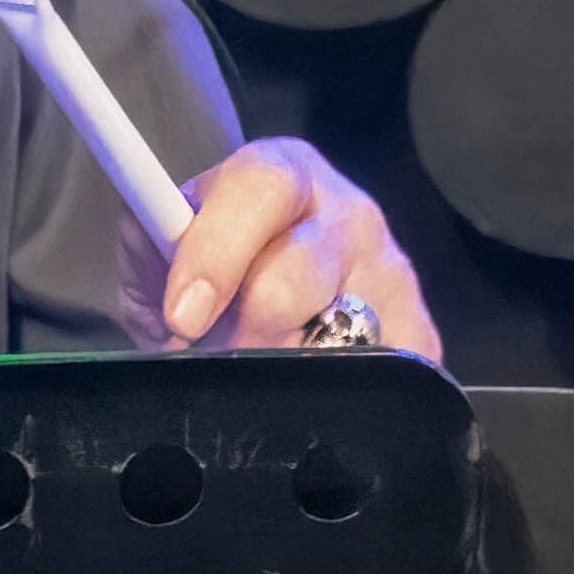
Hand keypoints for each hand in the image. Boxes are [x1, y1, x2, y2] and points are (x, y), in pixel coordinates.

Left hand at [138, 140, 440, 361]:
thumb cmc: (204, 268)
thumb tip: (165, 273)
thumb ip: (152, 248)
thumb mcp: (158, 251)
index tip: (183, 316)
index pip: (260, 190)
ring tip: (260, 374)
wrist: (256, 296)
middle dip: (242, 332)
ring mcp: (392, 275)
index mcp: (279, 176)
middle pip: (298, 278)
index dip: (218, 252)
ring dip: (286, 371)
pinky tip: (309, 388)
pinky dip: (337, 398)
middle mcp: (347, 215)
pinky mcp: (421, 335)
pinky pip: (385, 379)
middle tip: (216, 355)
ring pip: (340, 339)